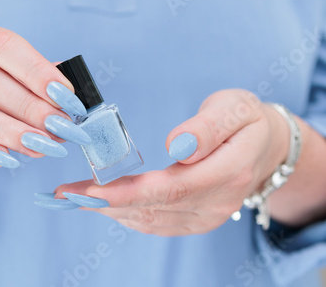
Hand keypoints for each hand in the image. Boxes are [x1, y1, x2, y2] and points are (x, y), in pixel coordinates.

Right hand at [0, 23, 88, 174]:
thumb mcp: (1, 82)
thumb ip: (32, 83)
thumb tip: (73, 94)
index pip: (2, 45)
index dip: (37, 70)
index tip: (68, 97)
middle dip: (29, 107)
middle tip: (60, 130)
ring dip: (6, 129)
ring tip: (39, 146)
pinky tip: (3, 159)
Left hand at [54, 89, 289, 235]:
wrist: (265, 147)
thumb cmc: (245, 120)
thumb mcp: (235, 108)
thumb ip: (209, 127)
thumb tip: (178, 145)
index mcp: (229, 172)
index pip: (173, 189)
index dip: (129, 192)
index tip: (91, 191)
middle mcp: (218, 203)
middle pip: (155, 208)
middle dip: (105, 203)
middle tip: (65, 193)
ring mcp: (207, 216)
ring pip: (151, 220)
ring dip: (109, 210)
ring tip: (74, 196)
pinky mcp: (196, 220)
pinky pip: (156, 224)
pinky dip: (125, 214)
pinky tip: (102, 204)